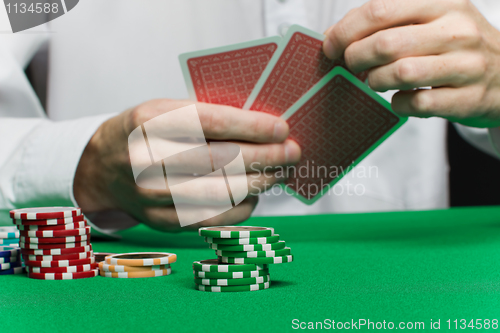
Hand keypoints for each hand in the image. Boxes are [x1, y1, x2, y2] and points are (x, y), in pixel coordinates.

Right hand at [73, 99, 300, 231]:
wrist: (101, 168)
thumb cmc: (143, 133)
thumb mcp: (164, 109)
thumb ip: (205, 115)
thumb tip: (261, 128)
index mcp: (148, 121)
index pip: (209, 123)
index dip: (252, 126)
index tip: (282, 128)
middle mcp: (146, 160)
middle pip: (220, 160)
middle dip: (266, 156)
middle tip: (291, 152)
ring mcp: (152, 196)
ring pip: (221, 192)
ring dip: (260, 182)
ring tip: (278, 172)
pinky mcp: (161, 221)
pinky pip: (213, 218)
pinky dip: (243, 207)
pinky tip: (255, 194)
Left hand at [323, 0, 499, 127]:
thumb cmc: (454, 46)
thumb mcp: (428, 21)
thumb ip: (384, 23)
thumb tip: (332, 35)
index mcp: (442, 2)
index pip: (380, 9)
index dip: (346, 30)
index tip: (330, 45)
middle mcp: (457, 30)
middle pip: (385, 43)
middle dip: (355, 57)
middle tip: (350, 65)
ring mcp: (466, 65)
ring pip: (400, 73)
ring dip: (376, 81)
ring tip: (376, 81)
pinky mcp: (468, 98)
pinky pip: (417, 104)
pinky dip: (398, 104)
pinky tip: (399, 99)